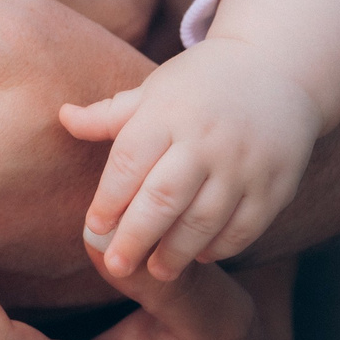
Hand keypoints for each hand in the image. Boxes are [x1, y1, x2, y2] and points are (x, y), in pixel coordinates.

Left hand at [62, 36, 320, 279]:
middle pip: (163, 199)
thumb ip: (109, 114)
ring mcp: (244, 163)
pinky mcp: (275, 183)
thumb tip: (62, 117)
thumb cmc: (201, 84)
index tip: (93, 228)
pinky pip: (244, 227)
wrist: (277, 68)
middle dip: (135, 238)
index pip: (129, 163)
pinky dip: (220, 247)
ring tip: (157, 271)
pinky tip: (200, 254)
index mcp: (168, 112)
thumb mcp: (154, 89)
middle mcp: (206, 138)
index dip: (108, 201)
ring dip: (177, 252)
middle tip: (117, 266)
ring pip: (204, 220)